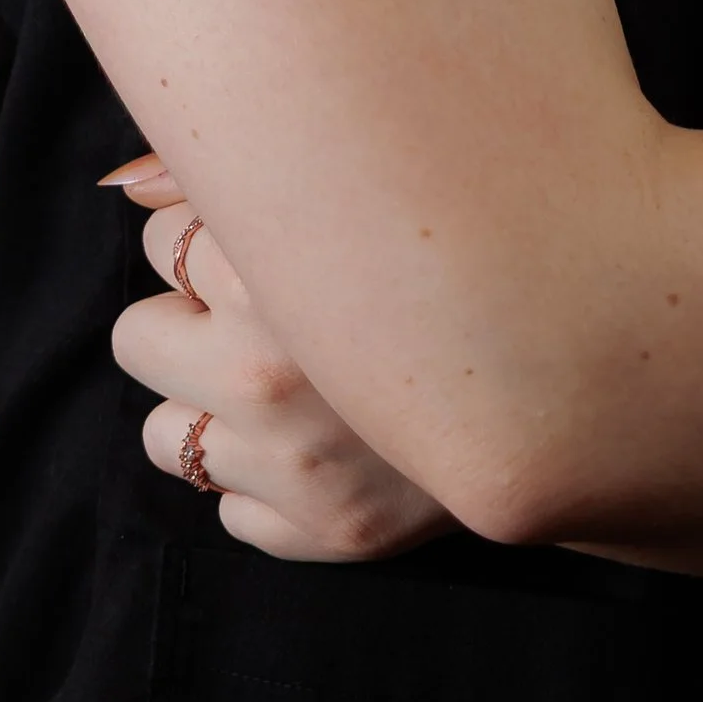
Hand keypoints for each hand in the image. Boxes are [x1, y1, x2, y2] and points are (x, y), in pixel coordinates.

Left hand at [101, 161, 459, 562]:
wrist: (580, 351)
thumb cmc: (458, 244)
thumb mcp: (352, 184)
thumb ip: (231, 170)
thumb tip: (122, 184)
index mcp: (281, 262)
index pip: (160, 238)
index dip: (213, 238)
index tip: (273, 244)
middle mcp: (275, 368)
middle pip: (136, 338)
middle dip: (191, 326)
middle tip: (271, 319)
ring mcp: (296, 462)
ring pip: (165, 435)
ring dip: (216, 412)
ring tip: (299, 385)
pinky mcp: (322, 532)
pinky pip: (230, 510)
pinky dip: (269, 485)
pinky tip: (334, 442)